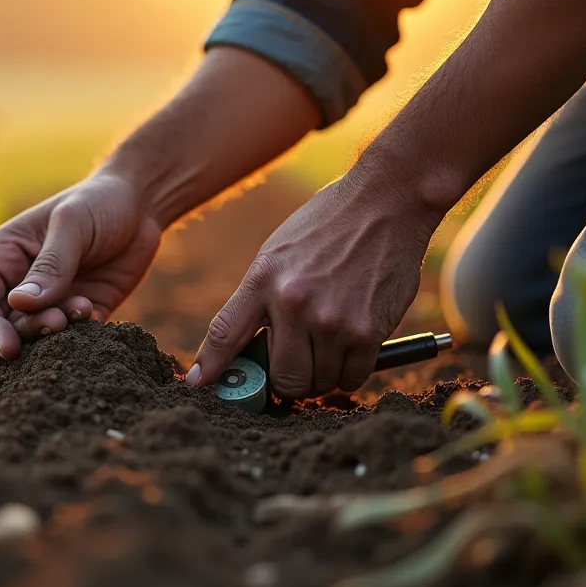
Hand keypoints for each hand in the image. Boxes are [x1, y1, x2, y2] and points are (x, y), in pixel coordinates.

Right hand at [0, 171, 162, 364]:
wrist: (140, 206)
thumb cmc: (98, 203)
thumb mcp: (72, 225)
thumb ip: (50, 265)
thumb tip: (19, 304)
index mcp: (0, 257)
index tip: (10, 346)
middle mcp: (16, 284)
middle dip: (21, 338)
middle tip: (57, 323)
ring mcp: (47, 303)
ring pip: (31, 341)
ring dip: (52, 337)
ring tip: (81, 309)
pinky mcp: (78, 315)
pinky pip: (70, 341)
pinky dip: (79, 335)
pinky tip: (93, 309)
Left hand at [187, 171, 437, 398]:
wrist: (385, 202)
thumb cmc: (327, 227)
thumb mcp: (277, 254)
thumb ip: (259, 299)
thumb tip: (242, 349)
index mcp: (263, 280)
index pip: (226, 334)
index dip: (211, 366)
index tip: (200, 383)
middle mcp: (293, 303)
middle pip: (283, 379)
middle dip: (288, 381)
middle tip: (296, 365)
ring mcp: (332, 320)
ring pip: (319, 384)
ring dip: (322, 376)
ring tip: (328, 345)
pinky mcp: (368, 330)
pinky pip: (351, 378)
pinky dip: (349, 373)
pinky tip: (350, 347)